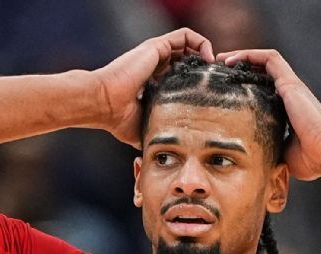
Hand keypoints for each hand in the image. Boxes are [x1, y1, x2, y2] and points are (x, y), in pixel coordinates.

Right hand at [92, 28, 214, 146]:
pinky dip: (200, 42)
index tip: (209, 92)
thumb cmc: (117, 118)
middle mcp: (155, 64)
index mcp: (153, 80)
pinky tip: (207, 59)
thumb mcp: (143, 128)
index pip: (180, 74)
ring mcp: (156, 54)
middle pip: (187, 57)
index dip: (197, 80)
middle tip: (217, 81)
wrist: (104, 104)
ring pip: (188, 43)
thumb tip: (161, 151)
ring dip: (205, 53)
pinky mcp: (157, 46)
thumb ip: (155, 131)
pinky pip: (185, 35)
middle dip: (205, 67)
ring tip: (214, 69)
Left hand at [216, 49, 320, 180]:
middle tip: (219, 70)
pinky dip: (250, 54)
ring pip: (266, 60)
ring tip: (222, 59)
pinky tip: (231, 59)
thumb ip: (268, 151)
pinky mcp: (290, 82)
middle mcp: (291, 94)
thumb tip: (253, 160)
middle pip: (264, 71)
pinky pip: (270, 58)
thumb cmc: (310, 159)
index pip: (265, 89)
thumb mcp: (282, 155)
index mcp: (288, 110)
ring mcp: (291, 86)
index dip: (246, 86)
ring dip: (243, 56)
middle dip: (241, 67)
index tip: (226, 89)